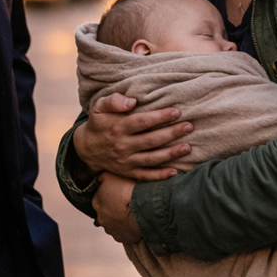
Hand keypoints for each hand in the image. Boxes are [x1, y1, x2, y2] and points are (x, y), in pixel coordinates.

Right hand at [74, 92, 192, 180]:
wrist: (87, 148)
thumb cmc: (99, 123)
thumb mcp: (99, 107)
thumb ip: (114, 100)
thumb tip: (131, 102)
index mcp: (118, 128)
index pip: (142, 122)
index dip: (160, 117)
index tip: (176, 112)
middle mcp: (123, 146)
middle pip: (151, 140)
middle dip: (171, 134)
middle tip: (189, 127)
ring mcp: (126, 161)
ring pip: (151, 159)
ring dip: (171, 154)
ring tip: (188, 147)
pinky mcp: (128, 172)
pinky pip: (145, 176)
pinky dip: (160, 176)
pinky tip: (175, 172)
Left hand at [91, 172, 141, 243]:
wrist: (142, 209)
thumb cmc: (127, 191)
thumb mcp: (110, 176)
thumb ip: (102, 177)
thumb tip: (99, 179)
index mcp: (96, 202)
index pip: (99, 197)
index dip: (108, 194)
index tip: (117, 192)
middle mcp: (100, 218)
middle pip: (105, 212)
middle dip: (113, 208)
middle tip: (124, 203)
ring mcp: (111, 230)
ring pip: (114, 223)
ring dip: (120, 219)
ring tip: (130, 212)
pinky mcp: (121, 238)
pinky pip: (123, 233)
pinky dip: (127, 228)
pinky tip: (133, 222)